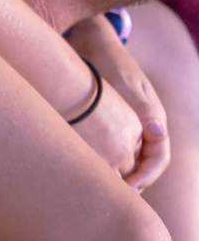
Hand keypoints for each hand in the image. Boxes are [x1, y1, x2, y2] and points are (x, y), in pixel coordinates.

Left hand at [68, 19, 169, 189]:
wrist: (88, 41)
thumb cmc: (107, 61)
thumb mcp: (126, 84)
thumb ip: (144, 109)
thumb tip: (159, 133)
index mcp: (153, 118)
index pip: (158, 159)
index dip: (145, 177)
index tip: (127, 190)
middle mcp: (142, 124)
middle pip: (143, 164)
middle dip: (130, 183)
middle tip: (108, 199)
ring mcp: (126, 122)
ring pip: (126, 159)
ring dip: (114, 176)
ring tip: (94, 191)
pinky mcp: (107, 120)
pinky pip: (109, 149)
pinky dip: (100, 162)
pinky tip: (81, 171)